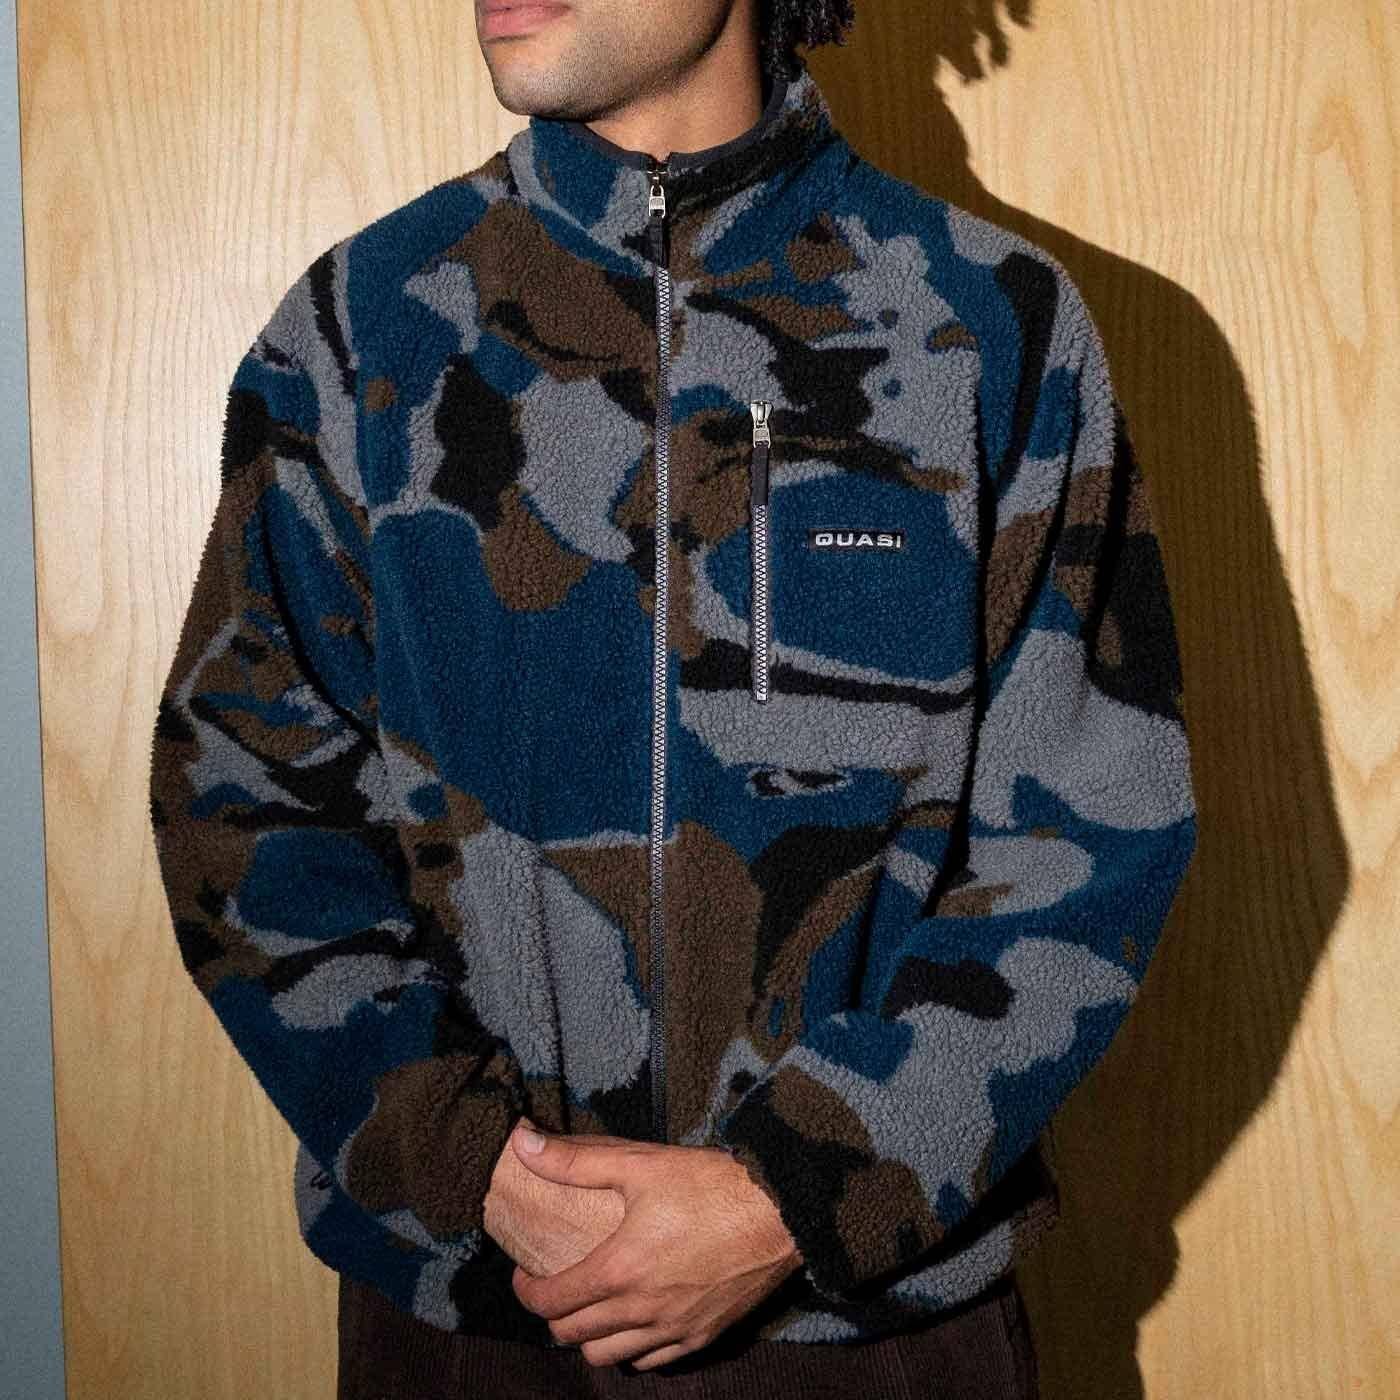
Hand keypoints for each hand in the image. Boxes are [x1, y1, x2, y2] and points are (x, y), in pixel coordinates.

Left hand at [508, 1125, 803, 1369]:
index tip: (524, 1275)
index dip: (527, 1292)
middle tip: (557, 1287)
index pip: (552, 1302)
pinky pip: (652, 1361)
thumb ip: (575, 1161)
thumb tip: (524, 1143)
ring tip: (593, 1307)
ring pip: (609, 1357)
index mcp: (619, 1270)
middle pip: (574, 1336)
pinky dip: (633, 1347)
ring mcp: (673, 1329)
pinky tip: (636, 1321)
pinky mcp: (702, 1336)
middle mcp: (641, 1310)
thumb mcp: (639, 1164)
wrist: (780, 1211)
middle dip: (554, 1315)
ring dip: (590, 1337)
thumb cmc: (711, 1184)